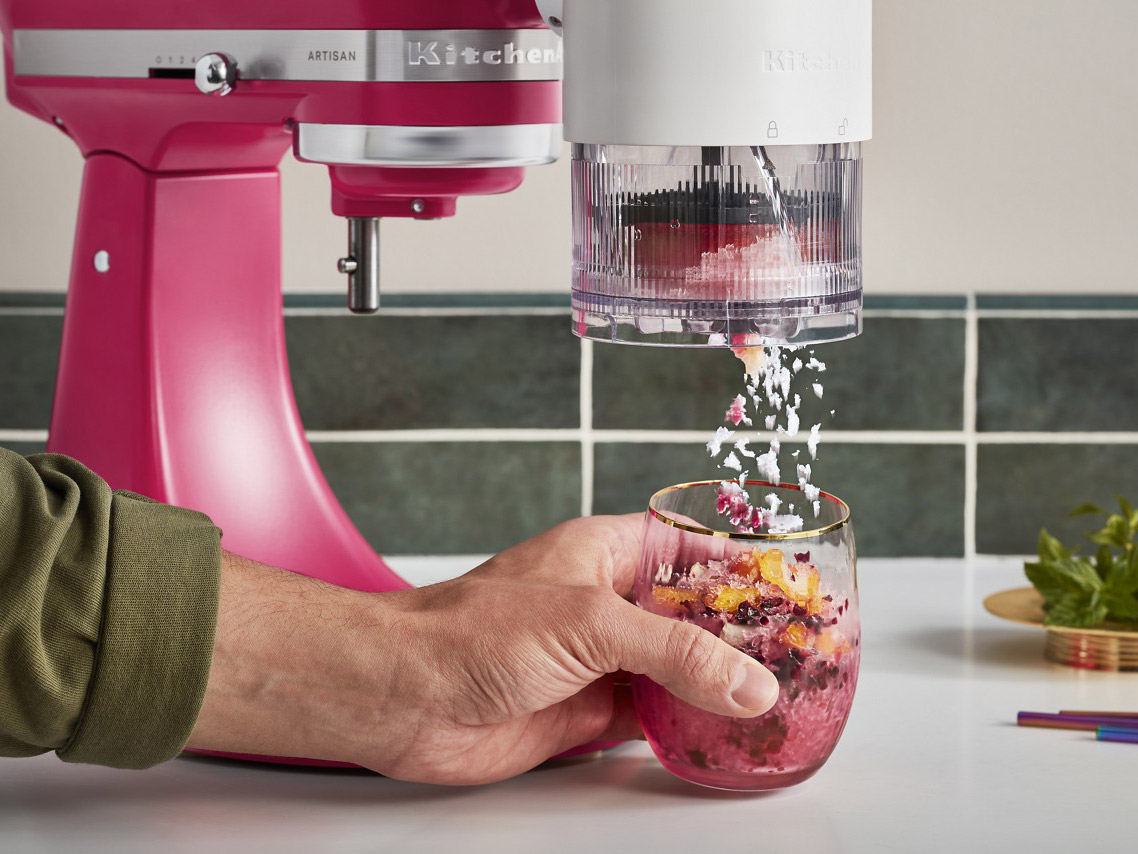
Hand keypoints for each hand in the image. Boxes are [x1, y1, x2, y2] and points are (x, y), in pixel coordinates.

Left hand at [187, 515, 778, 783]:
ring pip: (682, 668)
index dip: (746, 567)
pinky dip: (692, 725)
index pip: (695, 549)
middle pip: (696, 615)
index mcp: (608, 553)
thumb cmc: (468, 630)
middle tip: (803, 654)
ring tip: (781, 698)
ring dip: (724, 683)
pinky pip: (657, 715)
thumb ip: (674, 653)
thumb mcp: (588, 624)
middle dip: (747, 633)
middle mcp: (610, 603)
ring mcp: (602, 658)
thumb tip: (747, 679)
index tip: (796, 588)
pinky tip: (725, 734)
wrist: (406, 696)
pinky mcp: (591, 709)